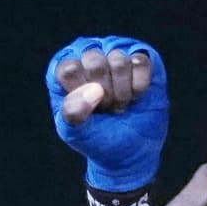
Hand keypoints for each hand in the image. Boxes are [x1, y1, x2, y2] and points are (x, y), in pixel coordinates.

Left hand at [48, 36, 168, 191]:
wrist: (130, 151)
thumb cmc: (98, 138)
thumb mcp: (76, 132)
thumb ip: (72, 111)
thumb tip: (94, 89)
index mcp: (66, 71)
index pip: (69, 69)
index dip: (82, 93)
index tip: (89, 110)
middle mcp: (88, 56)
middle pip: (94, 61)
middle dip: (104, 94)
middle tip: (107, 108)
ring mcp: (115, 54)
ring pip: (119, 61)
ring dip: (122, 92)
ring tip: (120, 104)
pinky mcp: (140, 58)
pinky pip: (140, 61)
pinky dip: (139, 85)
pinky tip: (136, 95)